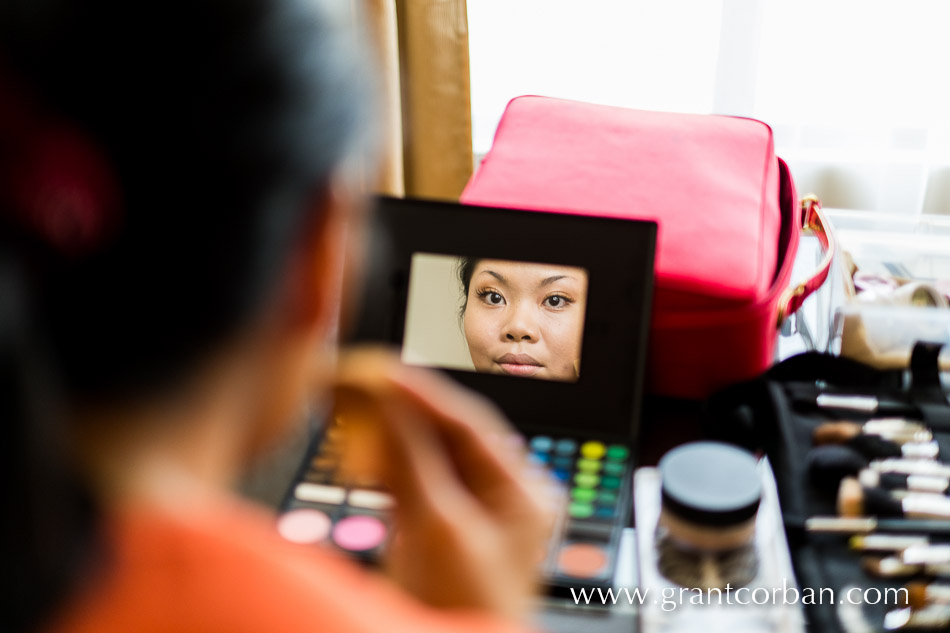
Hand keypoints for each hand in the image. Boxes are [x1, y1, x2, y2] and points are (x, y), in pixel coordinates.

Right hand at [332, 348, 559, 622]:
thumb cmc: (468, 608)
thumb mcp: (441, 528)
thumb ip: (414, 462)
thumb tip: (391, 405)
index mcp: (521, 492)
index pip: (471, 425)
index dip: (425, 395)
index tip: (386, 373)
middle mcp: (497, 498)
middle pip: (446, 437)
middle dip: (403, 412)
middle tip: (364, 385)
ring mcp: (463, 515)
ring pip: (423, 457)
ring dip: (389, 435)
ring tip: (357, 410)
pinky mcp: (431, 531)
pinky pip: (407, 482)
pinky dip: (382, 465)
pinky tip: (361, 453)